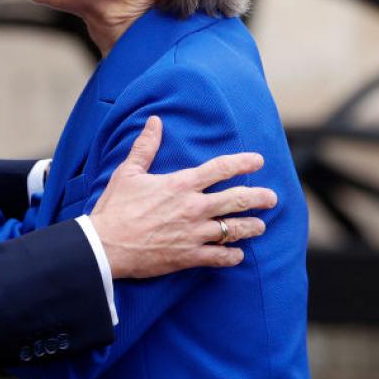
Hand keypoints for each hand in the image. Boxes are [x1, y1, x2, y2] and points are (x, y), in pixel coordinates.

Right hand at [89, 116, 276, 278]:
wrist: (105, 245)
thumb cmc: (115, 208)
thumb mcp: (128, 172)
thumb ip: (145, 146)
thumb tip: (154, 121)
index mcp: (181, 184)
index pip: (220, 169)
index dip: (242, 162)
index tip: (258, 160)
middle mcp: (193, 207)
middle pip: (237, 199)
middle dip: (259, 198)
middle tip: (272, 198)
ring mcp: (194, 233)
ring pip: (234, 230)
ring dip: (251, 227)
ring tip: (261, 226)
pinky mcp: (189, 256)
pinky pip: (219, 257)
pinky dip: (232, 256)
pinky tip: (238, 255)